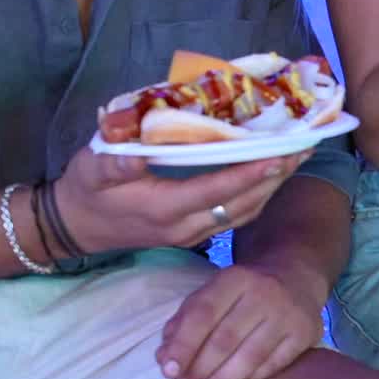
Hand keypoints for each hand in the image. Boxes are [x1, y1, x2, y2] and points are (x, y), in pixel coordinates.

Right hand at [55, 147, 308, 254]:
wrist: (74, 226)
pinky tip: (271, 177)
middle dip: (274, 177)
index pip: (216, 190)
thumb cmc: (86, 189)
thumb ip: (118, 158)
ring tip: (297, 158)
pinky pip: (234, 217)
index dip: (249, 173)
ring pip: (243, 214)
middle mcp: (184, 226)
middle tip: (304, 148)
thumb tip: (138, 144)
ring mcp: (190, 234)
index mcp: (164, 207)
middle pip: (241, 204)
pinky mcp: (191, 233)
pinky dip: (257, 196)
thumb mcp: (94, 167)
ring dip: (272, 188)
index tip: (279, 154)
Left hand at [155, 262, 324, 378]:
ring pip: (250, 356)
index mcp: (235, 277)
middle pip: (225, 338)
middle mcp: (264, 292)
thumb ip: (187, 320)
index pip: (204, 313)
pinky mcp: (306, 333)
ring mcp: (288, 314)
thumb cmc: (244, 290)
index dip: (183, 344)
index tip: (167, 369)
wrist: (295, 275)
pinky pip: (273, 365)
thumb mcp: (215, 291)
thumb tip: (163, 357)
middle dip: (200, 367)